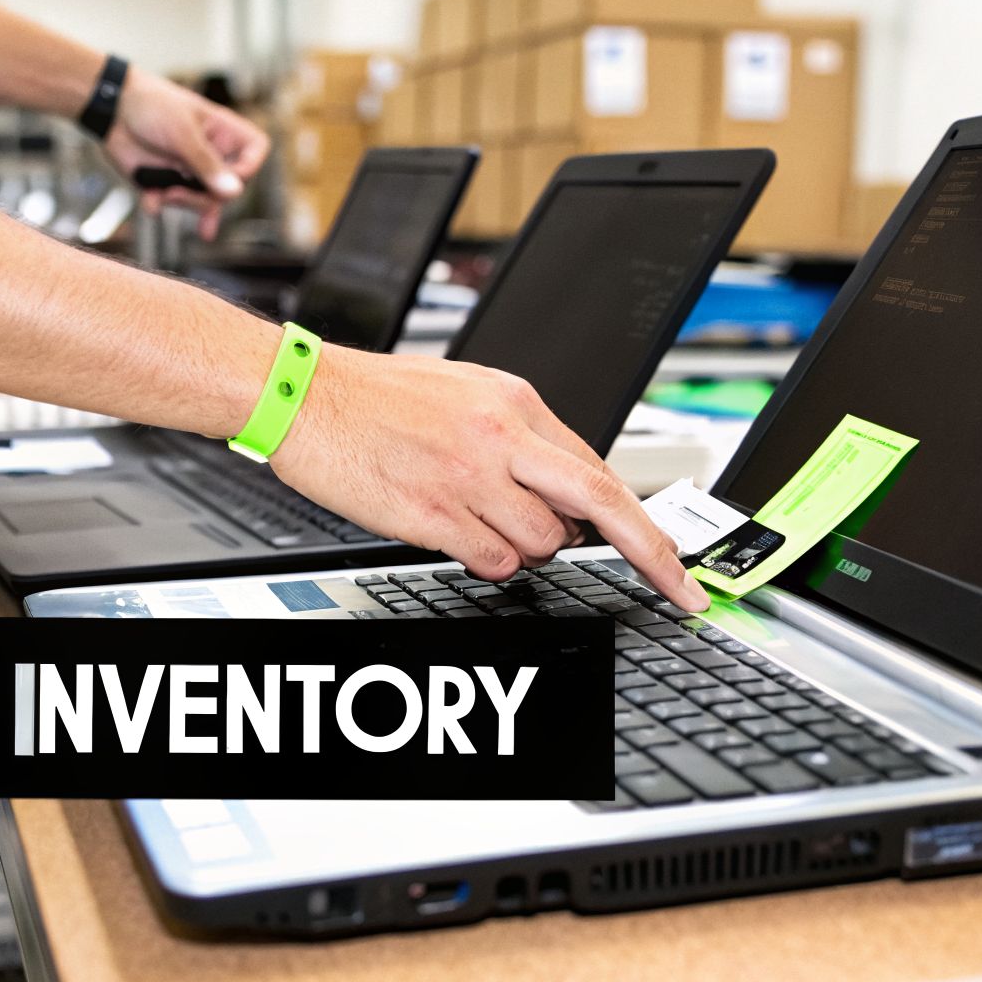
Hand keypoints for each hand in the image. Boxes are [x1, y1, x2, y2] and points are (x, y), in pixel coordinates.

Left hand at [103, 68, 268, 239]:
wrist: (110, 108)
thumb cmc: (151, 105)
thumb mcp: (183, 133)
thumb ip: (207, 165)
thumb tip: (235, 192)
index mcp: (223, 132)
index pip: (255, 152)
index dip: (247, 170)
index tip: (227, 180)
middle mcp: (210, 153)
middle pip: (227, 188)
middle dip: (205, 196)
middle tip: (179, 192)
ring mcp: (189, 169)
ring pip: (201, 201)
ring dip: (183, 202)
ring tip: (164, 193)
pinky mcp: (166, 181)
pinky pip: (171, 203)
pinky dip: (159, 203)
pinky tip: (151, 200)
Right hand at [269, 346, 711, 611]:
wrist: (303, 397)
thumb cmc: (375, 398)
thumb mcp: (466, 393)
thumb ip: (524, 438)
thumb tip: (572, 493)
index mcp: (515, 401)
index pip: (602, 468)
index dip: (646, 522)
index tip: (677, 560)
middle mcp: (501, 436)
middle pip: (601, 505)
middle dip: (651, 554)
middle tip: (678, 588)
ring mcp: (468, 478)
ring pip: (543, 543)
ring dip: (525, 546)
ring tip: (479, 516)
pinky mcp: (433, 515)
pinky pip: (494, 562)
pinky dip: (487, 559)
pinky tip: (457, 532)